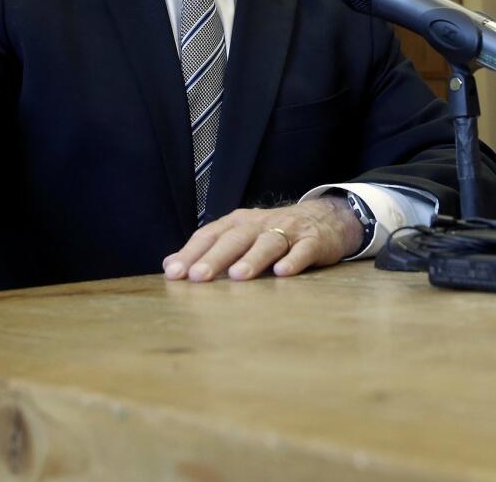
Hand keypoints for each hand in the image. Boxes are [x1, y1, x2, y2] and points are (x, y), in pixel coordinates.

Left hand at [162, 197, 362, 282]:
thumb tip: (170, 264)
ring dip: (252, 259)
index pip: (210, 236)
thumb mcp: (240, 235)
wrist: (326, 218)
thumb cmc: (274, 232)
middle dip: (215, 258)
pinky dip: (293, 261)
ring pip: (268, 243)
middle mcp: (259, 224)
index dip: (191, 253)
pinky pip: (303, 251)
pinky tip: (282, 273)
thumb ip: (208, 249)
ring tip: (238, 276)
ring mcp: (288, 231)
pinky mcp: (313, 241)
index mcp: (237, 223)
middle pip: (235, 239)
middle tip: (198, 277)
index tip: (174, 273)